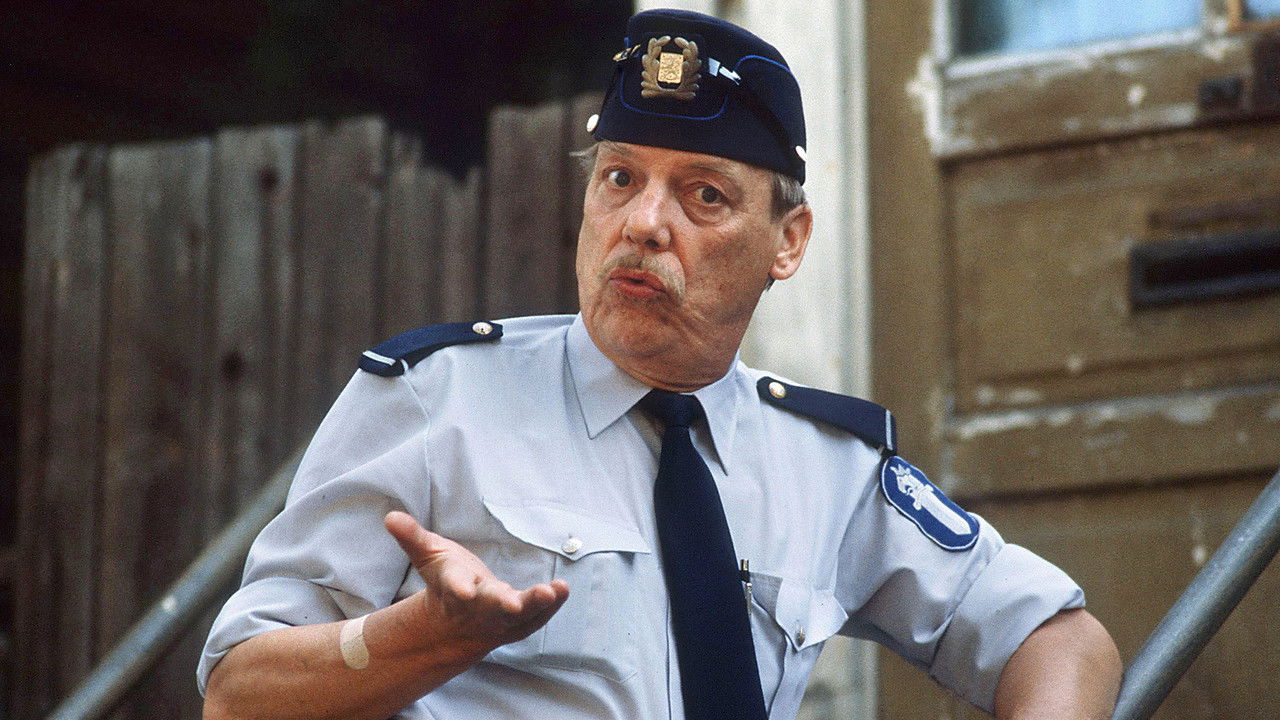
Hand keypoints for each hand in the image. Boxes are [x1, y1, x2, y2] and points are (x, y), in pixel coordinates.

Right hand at [383, 511, 569, 658]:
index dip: (459, 587)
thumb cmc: (446, 579)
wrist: (457, 624)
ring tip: (553, 591)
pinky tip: (563, 590)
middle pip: (491, 606)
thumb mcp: (428, 555)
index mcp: (454, 588)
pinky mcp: (520, 622)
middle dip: (503, 604)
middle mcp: (478, 607)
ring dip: (536, 604)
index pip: (455, 587)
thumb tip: (390, 517)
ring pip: (520, 615)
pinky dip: (552, 605)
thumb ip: (413, 537)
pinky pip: (538, 616)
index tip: (464, 589)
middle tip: (515, 604)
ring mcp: (500, 618)